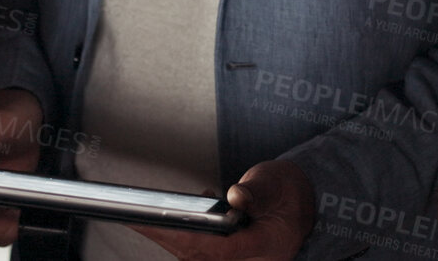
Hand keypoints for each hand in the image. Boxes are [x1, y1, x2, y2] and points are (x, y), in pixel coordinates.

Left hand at [135, 160, 314, 260]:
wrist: (301, 205)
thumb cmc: (289, 193)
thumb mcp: (277, 183)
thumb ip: (258, 191)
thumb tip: (235, 196)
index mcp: (269, 244)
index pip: (228, 249)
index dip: (197, 238)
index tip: (168, 224)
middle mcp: (252, 260)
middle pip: (203, 255)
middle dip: (168, 237)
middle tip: (137, 218)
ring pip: (196, 256)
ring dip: (168, 237)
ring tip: (139, 218)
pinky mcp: (227, 256)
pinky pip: (198, 252)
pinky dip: (179, 236)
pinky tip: (164, 218)